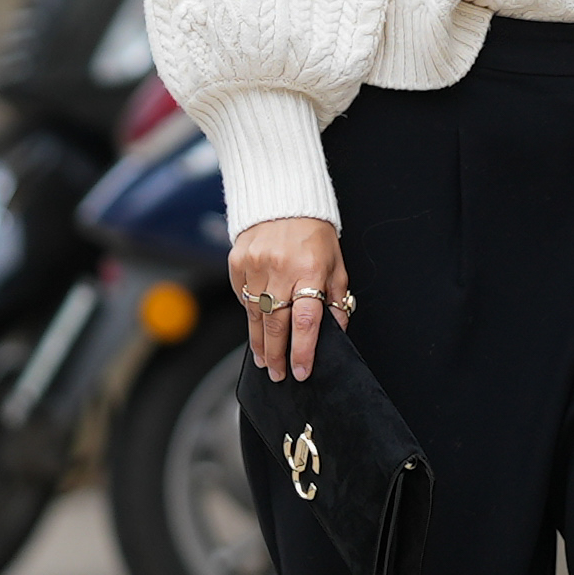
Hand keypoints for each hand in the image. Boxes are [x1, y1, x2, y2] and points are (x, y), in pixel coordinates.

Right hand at [227, 216, 350, 382]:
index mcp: (311, 271)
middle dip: (277, 355)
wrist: (283, 200)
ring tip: (265, 360)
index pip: (306, 320)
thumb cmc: (314, 235)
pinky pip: (243, 298)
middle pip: (276, 324)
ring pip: (255, 316)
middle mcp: (281, 270)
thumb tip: (335, 332)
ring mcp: (256, 266)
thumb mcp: (335, 266)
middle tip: (278, 374)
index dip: (302, 350)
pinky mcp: (238, 262)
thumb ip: (336, 300)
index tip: (300, 371)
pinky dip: (250, 313)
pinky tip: (257, 323)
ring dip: (260, 342)